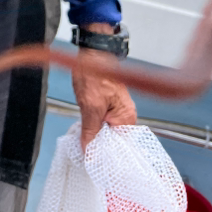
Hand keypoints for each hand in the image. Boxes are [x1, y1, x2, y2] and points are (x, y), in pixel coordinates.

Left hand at [72, 25, 136, 151]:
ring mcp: (118, 109)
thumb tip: (88, 151)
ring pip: (106, 130)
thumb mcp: (89, 105)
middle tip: (85, 151)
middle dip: (99, 144)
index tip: (92, 160)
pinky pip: (104, 121)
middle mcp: (126, 115)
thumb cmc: (94, 74)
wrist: (92, 52)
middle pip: (113, 139)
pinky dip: (95, 125)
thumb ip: (90, 131)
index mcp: (126, 117)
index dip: (104, 153)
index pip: (119, 146)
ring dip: (95, 134)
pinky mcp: (110, 104)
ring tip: (84, 140)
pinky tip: (85, 127)